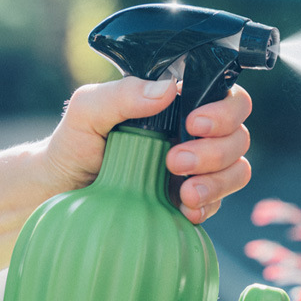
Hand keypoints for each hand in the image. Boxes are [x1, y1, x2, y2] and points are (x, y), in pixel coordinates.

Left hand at [43, 76, 251, 222]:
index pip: (226, 97)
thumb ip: (123, 94)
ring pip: (238, 170)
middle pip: (240, 136)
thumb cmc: (75, 144)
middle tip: (174, 161)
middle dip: (216, 150)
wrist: (60, 193)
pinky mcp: (194, 201)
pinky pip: (220, 203)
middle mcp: (196, 136)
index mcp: (179, 106)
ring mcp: (199, 170)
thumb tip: (168, 90)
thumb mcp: (88, 110)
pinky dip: (208, 206)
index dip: (224, 111)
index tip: (193, 123)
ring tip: (184, 193)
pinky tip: (183, 210)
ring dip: (217, 181)